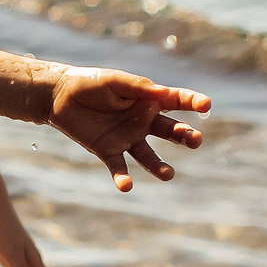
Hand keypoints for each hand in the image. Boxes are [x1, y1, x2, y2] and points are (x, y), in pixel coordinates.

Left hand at [45, 69, 208, 191]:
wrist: (59, 96)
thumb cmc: (91, 83)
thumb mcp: (115, 80)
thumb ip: (137, 87)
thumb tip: (162, 93)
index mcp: (149, 100)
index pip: (177, 102)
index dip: (193, 102)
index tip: (206, 104)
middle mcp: (143, 122)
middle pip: (171, 132)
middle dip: (185, 136)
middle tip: (195, 140)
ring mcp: (127, 138)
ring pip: (149, 156)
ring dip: (159, 166)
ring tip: (168, 175)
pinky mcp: (108, 151)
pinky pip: (119, 167)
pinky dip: (123, 177)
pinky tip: (126, 186)